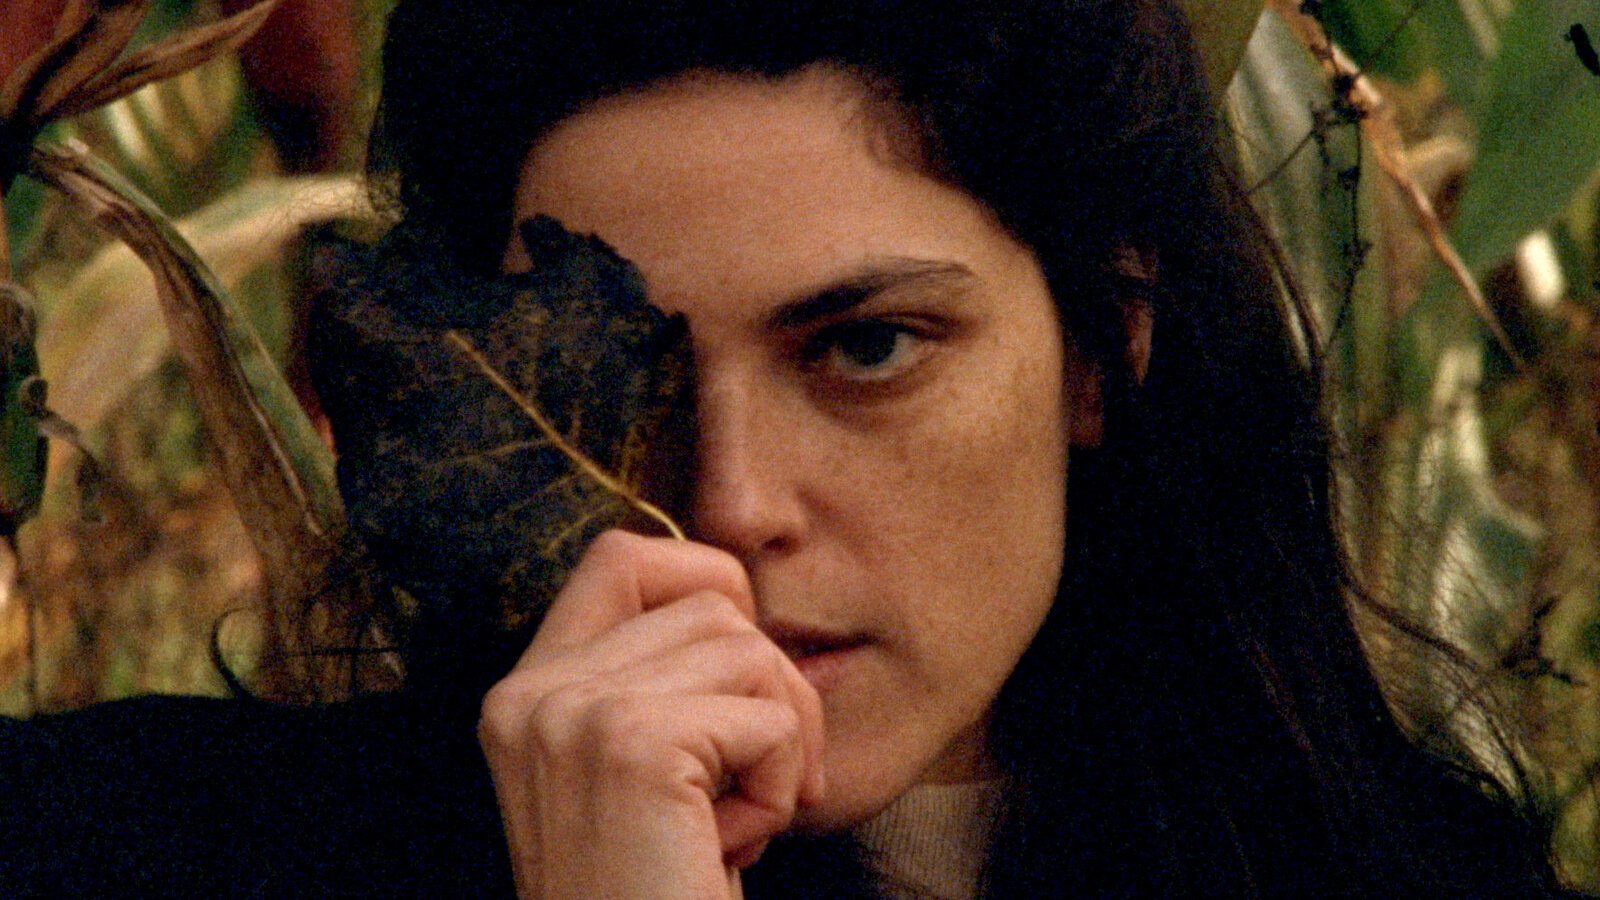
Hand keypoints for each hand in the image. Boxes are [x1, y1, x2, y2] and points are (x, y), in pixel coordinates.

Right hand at [479, 530, 825, 899]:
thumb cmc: (654, 892)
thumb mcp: (638, 774)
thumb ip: (658, 683)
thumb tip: (742, 600)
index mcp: (524, 693)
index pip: (622, 556)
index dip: (705, 581)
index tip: (743, 673)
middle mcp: (533, 692)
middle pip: (712, 602)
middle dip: (773, 688)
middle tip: (769, 780)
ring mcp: (573, 713)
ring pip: (750, 650)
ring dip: (778, 742)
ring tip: (735, 824)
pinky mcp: (630, 745)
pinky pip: (768, 718)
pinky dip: (779, 786)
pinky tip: (733, 848)